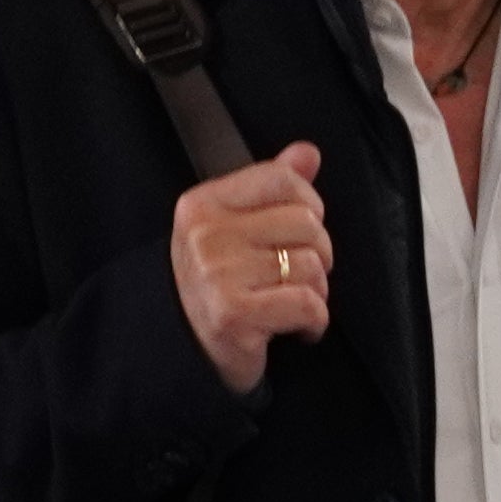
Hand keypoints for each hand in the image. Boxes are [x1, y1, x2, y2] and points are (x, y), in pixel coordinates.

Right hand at [171, 139, 331, 394]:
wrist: (182, 348)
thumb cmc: (216, 284)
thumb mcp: (233, 227)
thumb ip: (270, 187)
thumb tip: (308, 153)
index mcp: (204, 204)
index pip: (283, 179)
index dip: (309, 205)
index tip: (300, 232)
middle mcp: (206, 235)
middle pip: (306, 223)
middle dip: (318, 253)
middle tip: (297, 276)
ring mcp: (217, 275)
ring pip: (311, 266)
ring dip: (317, 291)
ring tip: (293, 303)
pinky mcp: (234, 315)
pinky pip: (308, 305)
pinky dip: (315, 321)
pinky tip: (298, 328)